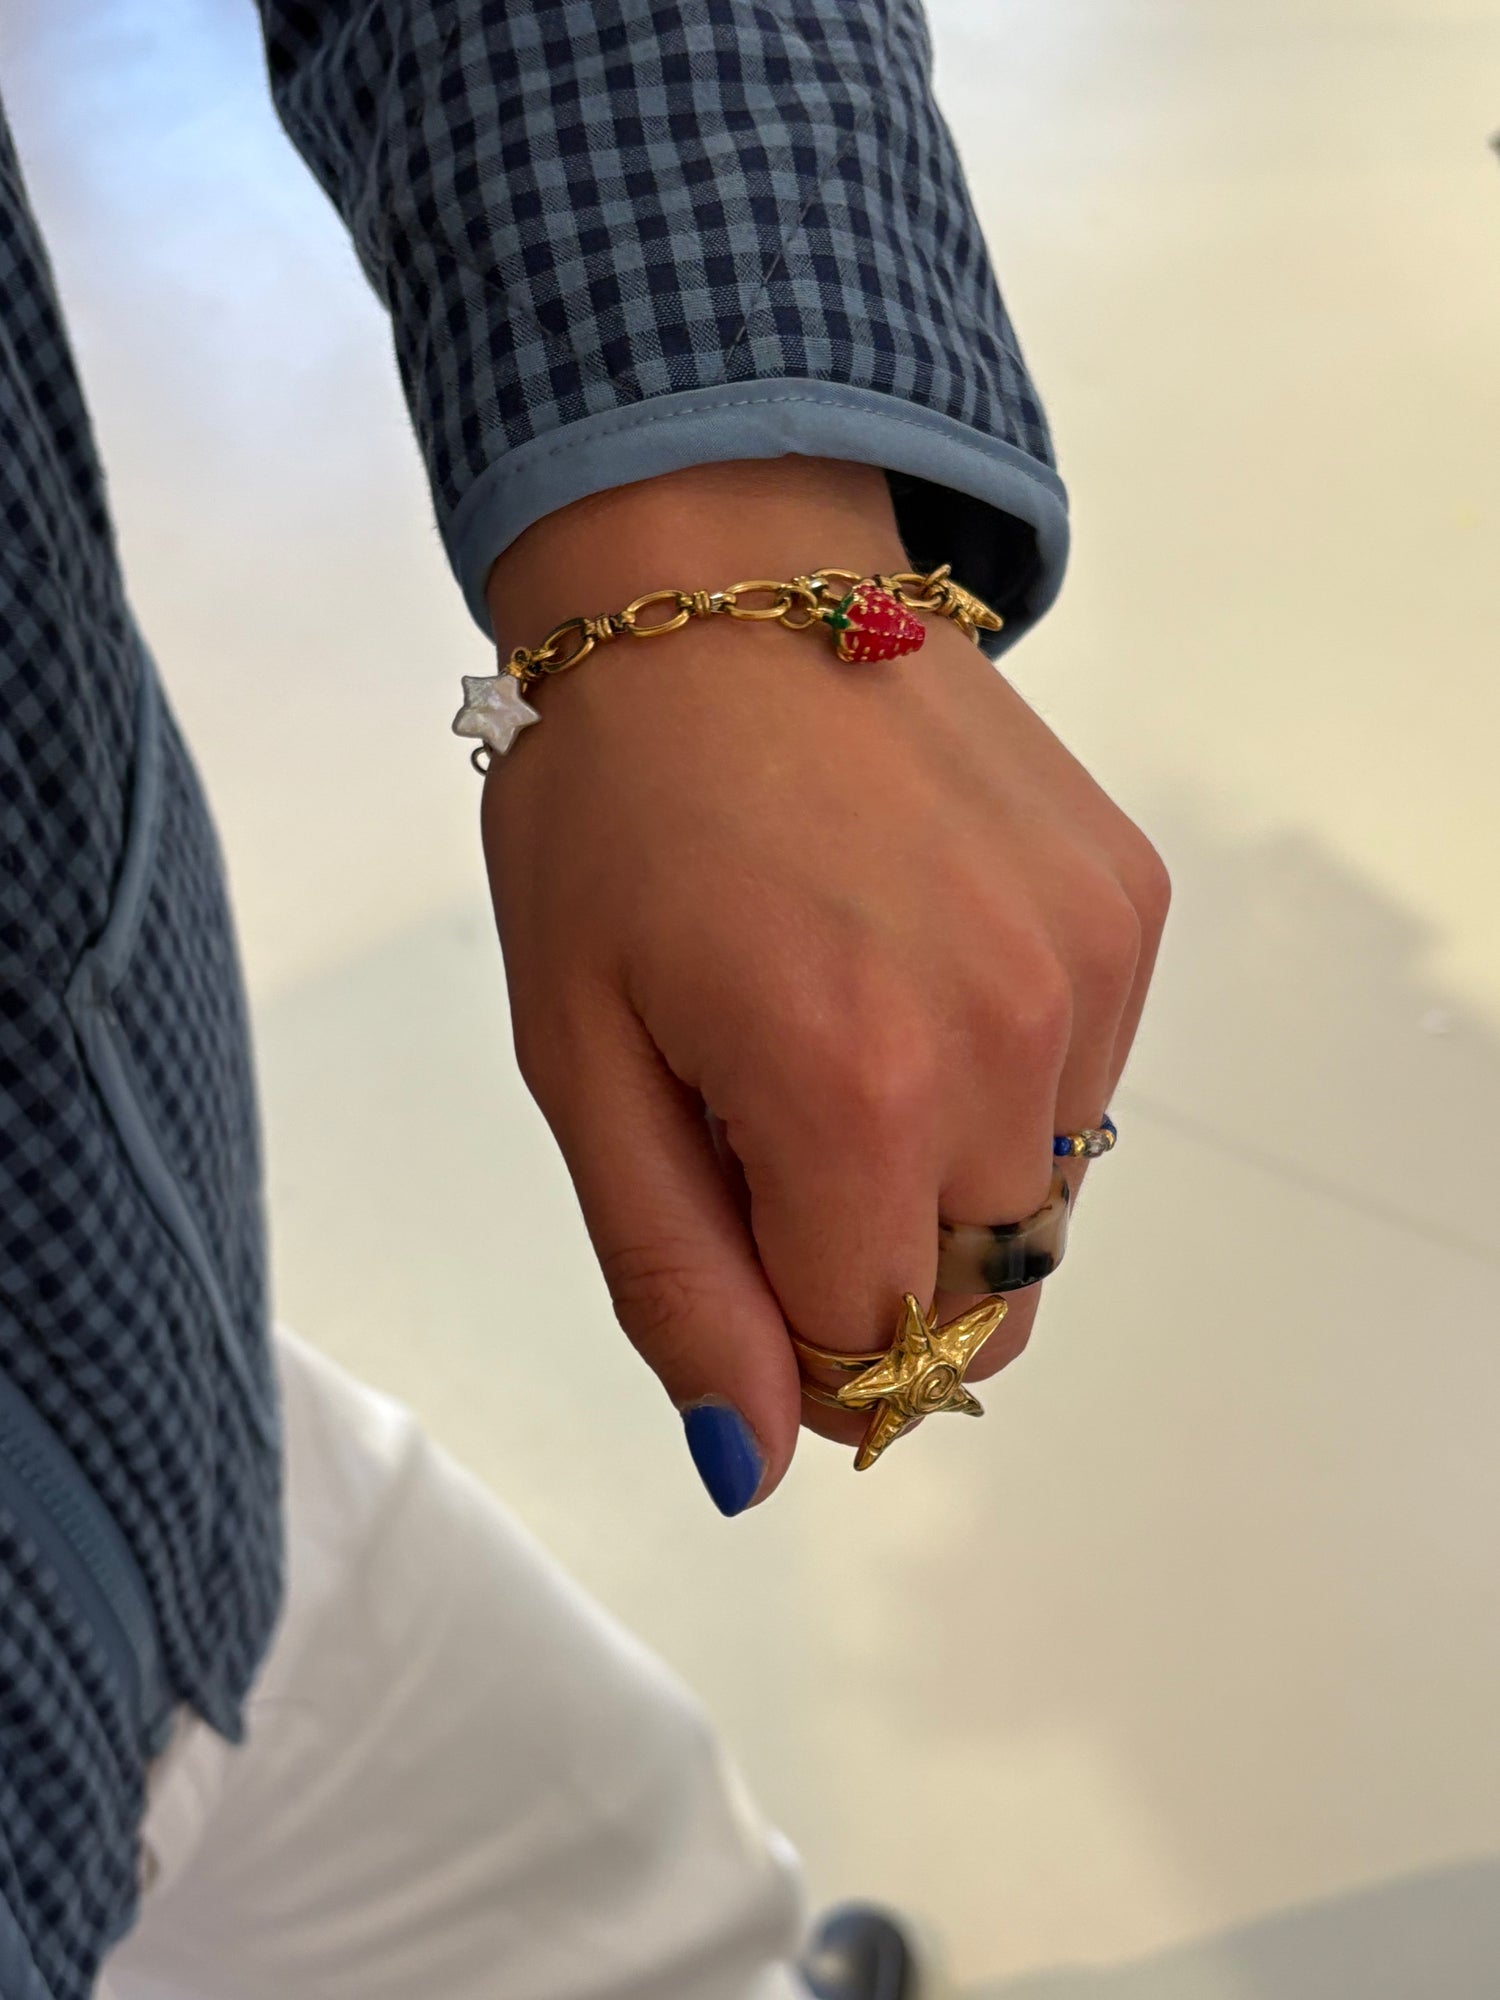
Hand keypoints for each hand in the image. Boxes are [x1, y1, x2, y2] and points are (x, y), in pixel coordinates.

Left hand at [480, 460, 1169, 1510]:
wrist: (719, 585)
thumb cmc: (613, 812)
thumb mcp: (581, 1060)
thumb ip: (674, 1278)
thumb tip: (757, 1457)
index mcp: (851, 1091)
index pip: (866, 1344)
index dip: (781, 1312)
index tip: (727, 1206)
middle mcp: (1006, 1038)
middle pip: (972, 1286)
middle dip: (864, 1251)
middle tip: (771, 1111)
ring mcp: (1088, 966)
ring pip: (1037, 1194)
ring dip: (939, 1164)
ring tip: (842, 1012)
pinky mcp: (1129, 906)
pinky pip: (1086, 1083)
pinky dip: (1003, 1073)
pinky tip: (917, 957)